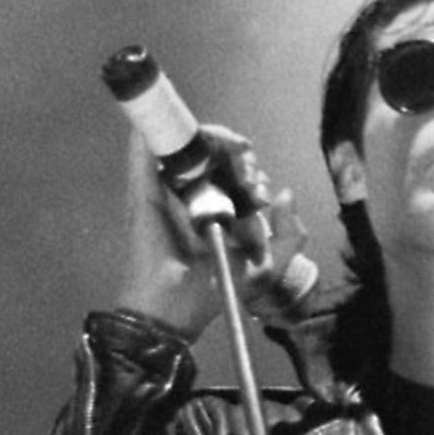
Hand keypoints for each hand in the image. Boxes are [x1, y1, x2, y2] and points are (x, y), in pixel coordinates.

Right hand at [114, 128, 309, 340]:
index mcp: (216, 207)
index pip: (233, 169)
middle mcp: (191, 193)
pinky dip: (173, 129)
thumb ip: (290, 236)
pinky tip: (205, 138)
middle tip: (249, 174)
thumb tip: (287, 194)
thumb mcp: (267, 265)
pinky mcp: (144, 185)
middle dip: (238, 152)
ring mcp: (166, 186)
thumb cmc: (216, 288)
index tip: (261, 191)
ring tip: (235, 155)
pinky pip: (148, 143)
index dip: (250, 168)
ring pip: (189, 140)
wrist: (176, 306)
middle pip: (213, 150)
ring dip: (215, 138)